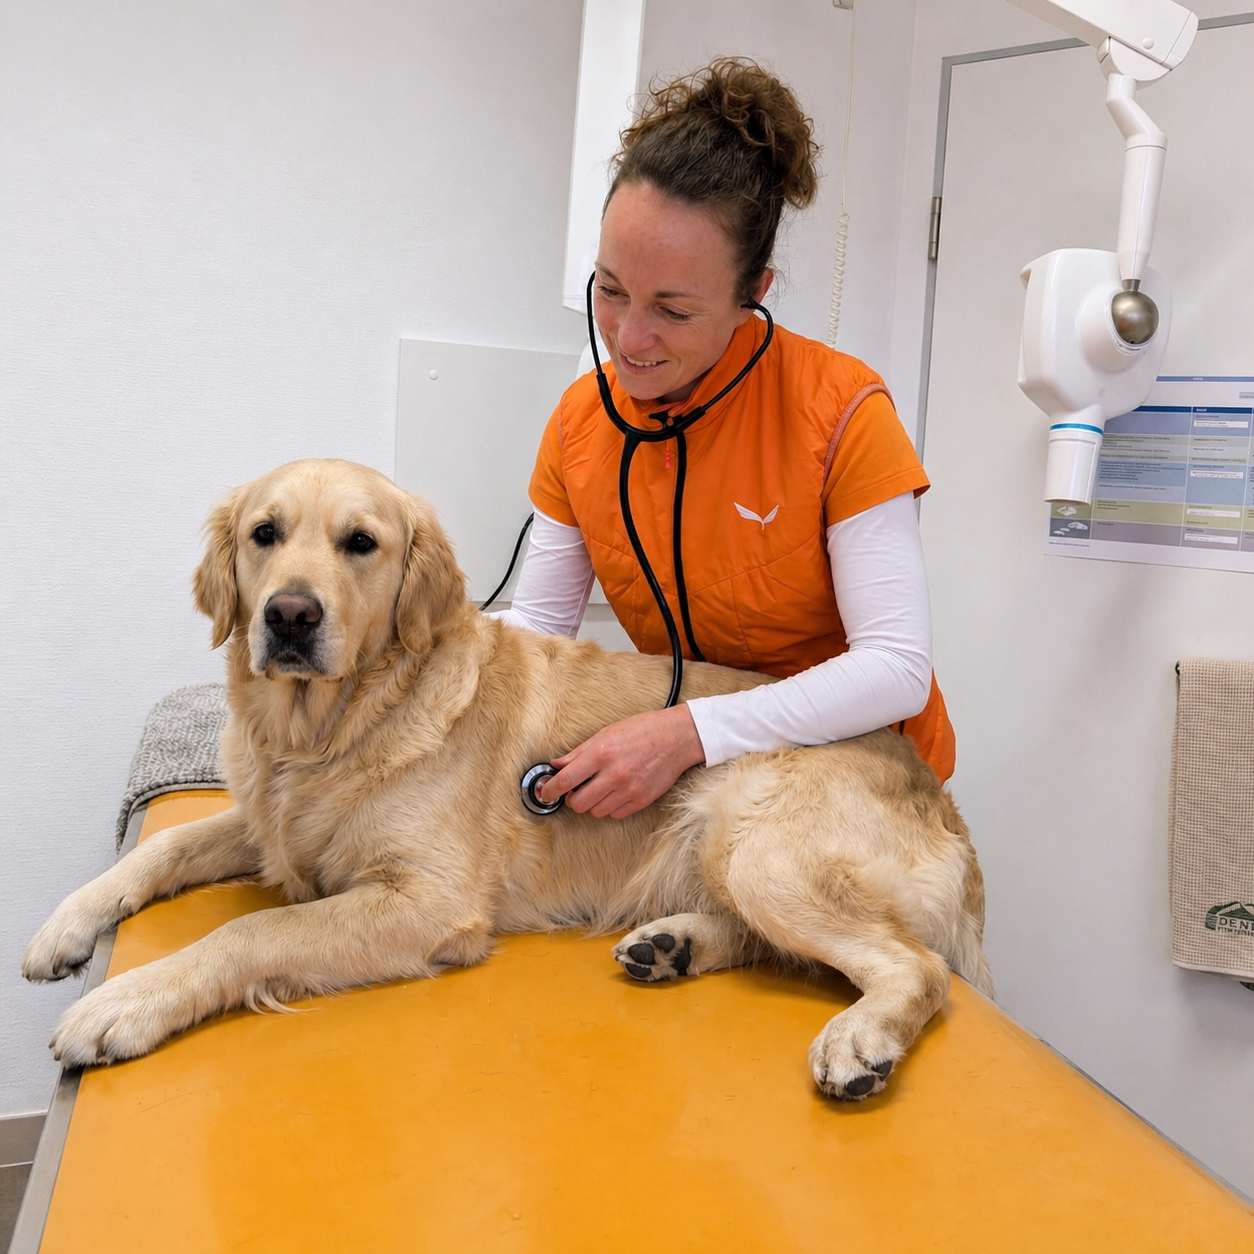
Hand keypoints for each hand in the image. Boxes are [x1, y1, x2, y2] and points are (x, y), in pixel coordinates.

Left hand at [540, 705, 705, 819]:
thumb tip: (556, 765)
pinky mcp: (641, 800)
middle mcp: (613, 774)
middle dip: (573, 799)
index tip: (545, 793)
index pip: (566, 780)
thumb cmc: (642, 731)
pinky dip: (611, 807)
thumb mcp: (606, 733)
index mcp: (601, 753)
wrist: (676, 737)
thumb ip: (578, 753)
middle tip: (577, 789)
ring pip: (596, 812)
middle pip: (578, 803)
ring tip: (601, 787)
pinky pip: (615, 814)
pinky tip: (616, 792)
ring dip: (593, 803)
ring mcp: (628, 789)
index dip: (550, 791)